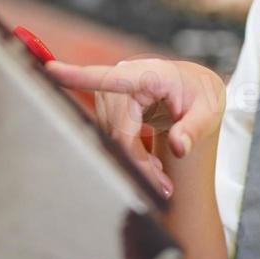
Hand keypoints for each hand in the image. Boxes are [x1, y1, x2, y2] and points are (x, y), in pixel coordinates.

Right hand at [44, 57, 224, 198]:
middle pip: (119, 130)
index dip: (79, 76)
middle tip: (164, 188)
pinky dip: (128, 155)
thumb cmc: (201, 95)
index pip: (111, 79)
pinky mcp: (107, 104)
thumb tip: (178, 147)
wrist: (194, 88)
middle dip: (138, 162)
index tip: (50, 70)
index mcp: (149, 73)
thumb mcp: (209, 110)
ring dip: (134, 161)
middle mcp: (125, 78)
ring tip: (161, 176)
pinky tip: (150, 165)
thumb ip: (195, 129)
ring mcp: (112, 91)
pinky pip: (111, 137)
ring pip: (113, 138)